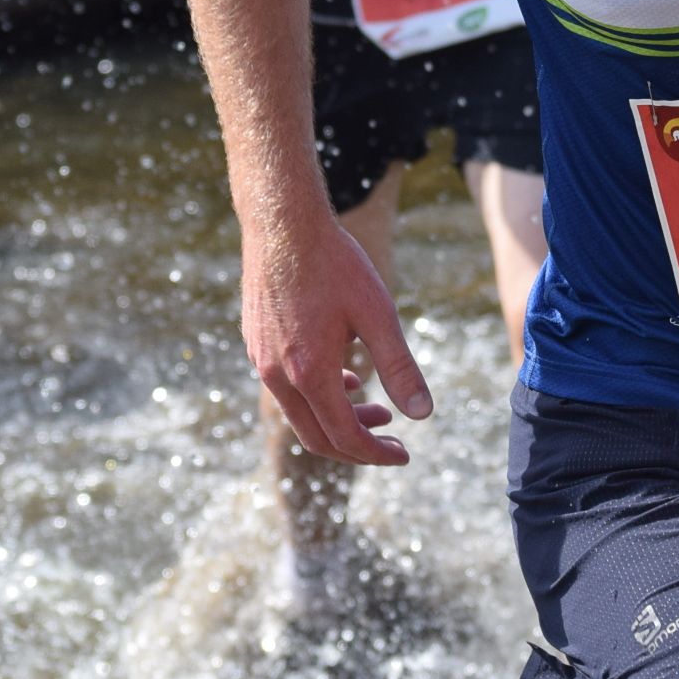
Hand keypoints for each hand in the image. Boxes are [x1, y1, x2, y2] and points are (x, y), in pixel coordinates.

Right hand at [241, 210, 431, 465]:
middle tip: (393, 441)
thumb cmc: (334, 263)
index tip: (404, 454)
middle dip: (358, 447)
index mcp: (310, 374)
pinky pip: (286, 389)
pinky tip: (345, 377)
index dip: (376, 455)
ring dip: (339, 421)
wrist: (282, 223)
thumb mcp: (377, 314)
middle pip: (318, 437)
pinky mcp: (256, 344)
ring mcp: (261, 360)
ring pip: (300, 414)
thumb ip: (400, 367)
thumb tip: (423, 415)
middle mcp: (278, 376)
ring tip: (375, 409)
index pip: (344, 438)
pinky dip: (318, 397)